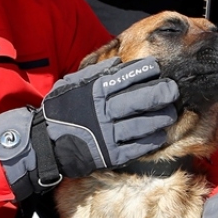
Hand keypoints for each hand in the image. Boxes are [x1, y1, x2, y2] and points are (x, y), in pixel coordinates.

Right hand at [0, 57, 178, 200]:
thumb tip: (119, 62)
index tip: (157, 69)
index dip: (147, 71)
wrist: (44, 144)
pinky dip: (151, 140)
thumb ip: (96, 72)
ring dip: (161, 118)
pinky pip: (137, 147)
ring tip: (170, 113)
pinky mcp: (110, 155)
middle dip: (163, 93)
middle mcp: (104, 111)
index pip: (129, 77)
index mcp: (96, 91)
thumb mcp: (74, 84)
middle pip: (142, 100)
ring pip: (144, 124)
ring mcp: (108, 134)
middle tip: (173, 90)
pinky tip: (160, 134)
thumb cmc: (61, 110)